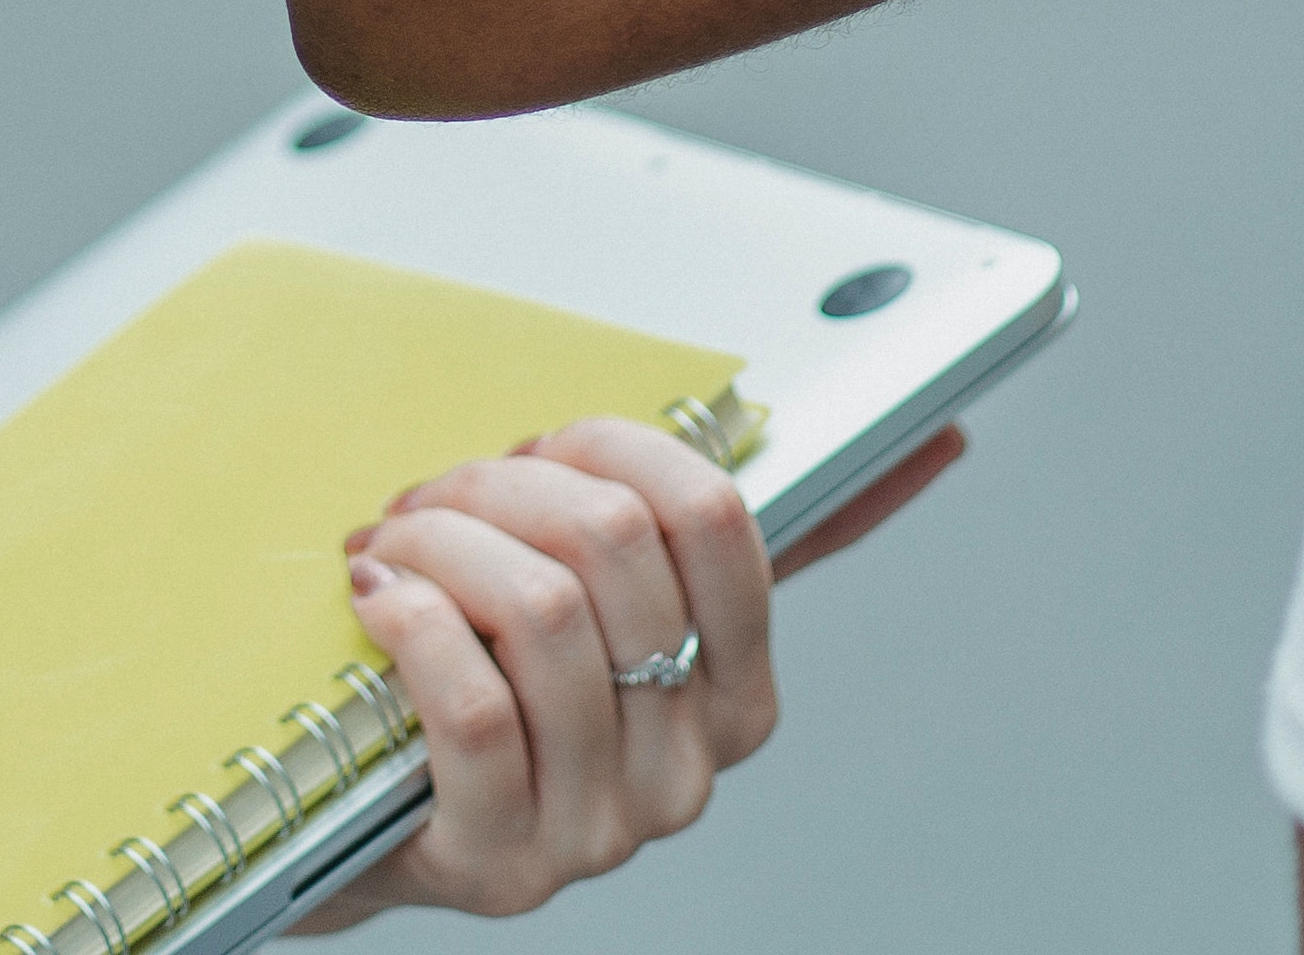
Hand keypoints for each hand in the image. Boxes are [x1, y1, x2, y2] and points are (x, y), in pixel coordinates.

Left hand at [285, 414, 849, 926]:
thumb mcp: (618, 610)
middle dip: (503, 487)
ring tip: (393, 546)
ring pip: (541, 613)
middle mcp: (686, 774)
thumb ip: (729, 538)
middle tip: (440, 498)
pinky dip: (410, 618)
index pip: (719, 518)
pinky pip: (473, 704)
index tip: (547, 450)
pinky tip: (376, 595)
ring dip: (441, 544)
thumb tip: (941, 439)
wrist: (363, 826)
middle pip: (613, 545)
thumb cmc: (491, 682)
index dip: (614, 448)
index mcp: (736, 698)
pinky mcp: (502, 865)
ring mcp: (600, 830)